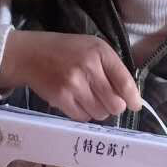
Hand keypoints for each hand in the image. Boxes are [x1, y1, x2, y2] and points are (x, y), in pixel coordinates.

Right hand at [0, 31, 141, 121]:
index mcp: (100, 52)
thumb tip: (130, 96)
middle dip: (114, 107)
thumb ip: (112, 68)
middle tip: (107, 102)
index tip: (135, 105)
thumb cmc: (66, 51)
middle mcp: (88, 67)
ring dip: (98, 111)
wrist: (30, 54)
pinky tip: (77, 102)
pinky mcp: (60, 98)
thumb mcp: (92, 48)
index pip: (125, 82)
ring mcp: (73, 84)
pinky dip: (83, 114)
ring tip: (89, 99)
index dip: (133, 98)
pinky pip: (82, 117)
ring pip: (100, 113)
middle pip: (115, 104)